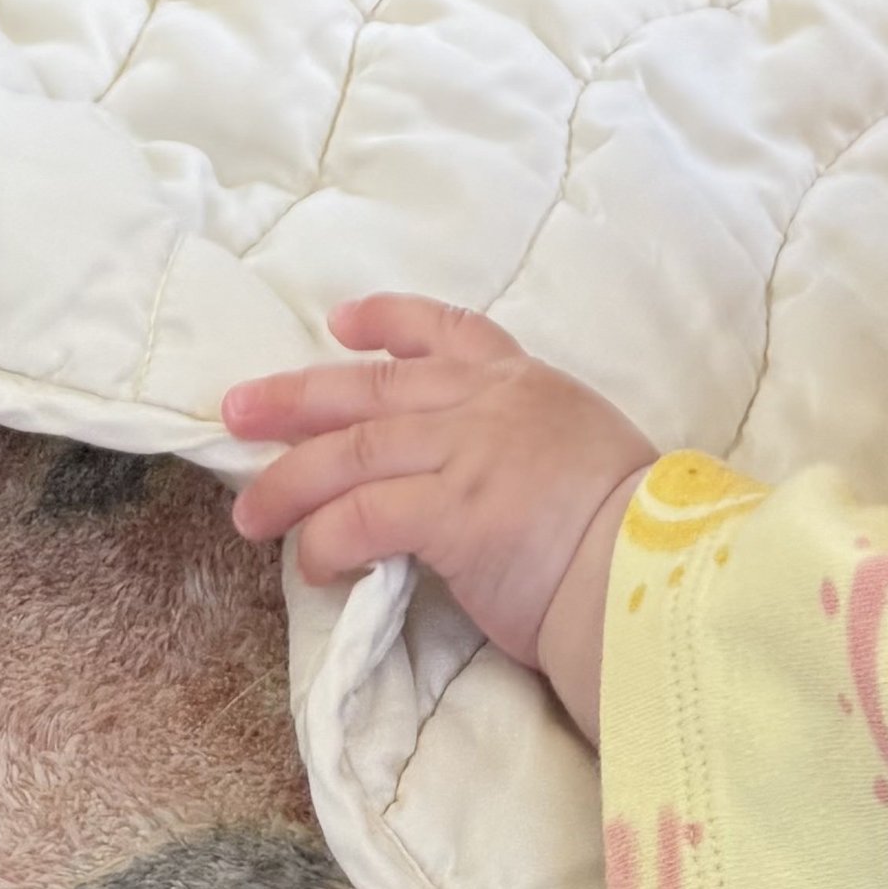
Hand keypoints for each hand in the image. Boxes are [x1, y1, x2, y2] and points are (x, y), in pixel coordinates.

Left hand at [222, 296, 647, 736]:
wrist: (650, 569)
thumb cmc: (633, 529)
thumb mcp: (582, 451)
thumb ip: (524, 447)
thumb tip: (482, 478)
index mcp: (525, 384)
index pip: (450, 330)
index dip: (389, 319)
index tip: (341, 321)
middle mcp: (487, 404)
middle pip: (371, 388)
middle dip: (296, 397)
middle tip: (237, 409)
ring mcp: (465, 452)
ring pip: (350, 453)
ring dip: (289, 484)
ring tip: (249, 514)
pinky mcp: (449, 510)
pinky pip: (361, 518)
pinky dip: (325, 541)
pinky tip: (311, 563)